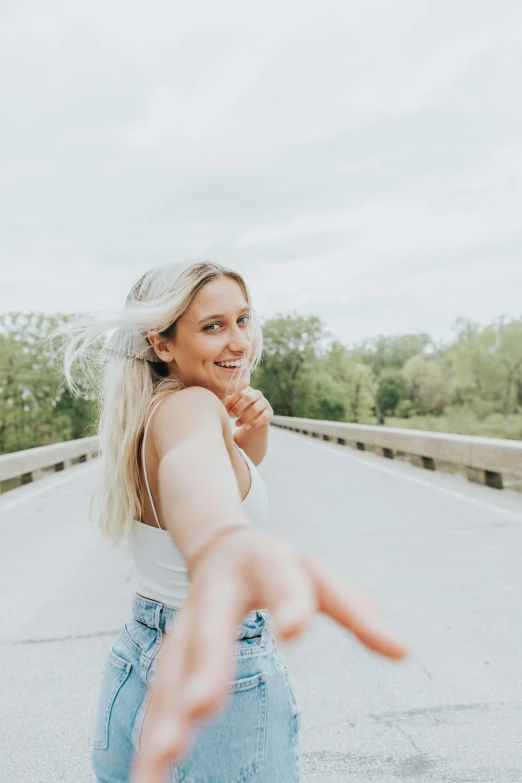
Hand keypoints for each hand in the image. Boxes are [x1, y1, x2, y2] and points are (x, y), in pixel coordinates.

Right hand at [129, 527, 407, 782]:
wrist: (221, 547)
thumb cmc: (277, 566)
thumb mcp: (319, 576)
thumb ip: (357, 611)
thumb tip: (403, 651)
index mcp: (264, 564)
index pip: (281, 581)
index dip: (289, 603)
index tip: (295, 631)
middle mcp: (217, 593)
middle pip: (209, 629)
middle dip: (205, 668)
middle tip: (201, 707)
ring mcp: (188, 623)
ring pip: (171, 669)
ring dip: (163, 715)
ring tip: (160, 765)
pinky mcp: (172, 654)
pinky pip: (158, 696)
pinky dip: (149, 736)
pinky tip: (148, 779)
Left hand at [224, 386, 272, 429]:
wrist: (256, 416)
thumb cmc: (242, 408)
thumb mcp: (236, 404)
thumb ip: (230, 402)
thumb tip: (223, 404)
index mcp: (248, 390)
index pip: (239, 392)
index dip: (231, 401)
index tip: (225, 410)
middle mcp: (258, 394)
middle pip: (248, 398)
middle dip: (237, 407)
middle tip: (230, 415)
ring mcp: (265, 403)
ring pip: (255, 409)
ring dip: (244, 417)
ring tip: (236, 424)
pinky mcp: (270, 412)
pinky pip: (263, 417)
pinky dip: (255, 423)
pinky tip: (247, 427)